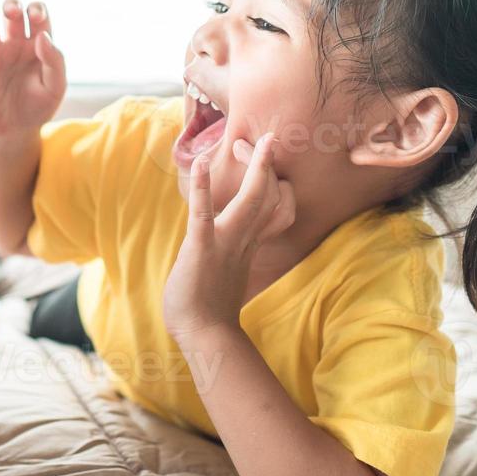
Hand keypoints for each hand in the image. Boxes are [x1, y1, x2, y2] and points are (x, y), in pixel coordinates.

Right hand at [0, 0, 65, 135]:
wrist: (17, 131)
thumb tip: (43, 36)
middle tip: (11, 11)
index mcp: (36, 44)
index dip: (36, 11)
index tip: (35, 18)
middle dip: (11, 6)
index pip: (37, 17)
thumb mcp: (56, 87)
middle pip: (10, 15)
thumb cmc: (39, 106)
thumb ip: (55, 61)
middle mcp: (14, 45)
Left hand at [163, 134, 295, 342]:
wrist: (205, 335)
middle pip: (268, 197)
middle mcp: (243, 240)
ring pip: (248, 202)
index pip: (274, 207)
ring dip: (253, 170)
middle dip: (266, 167)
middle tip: (268, 140)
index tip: (269, 161)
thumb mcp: (229, 273)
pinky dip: (205, 187)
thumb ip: (235, 253)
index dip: (274, 183)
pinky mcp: (202, 248)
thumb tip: (237, 246)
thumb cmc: (212, 307)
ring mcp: (225, 243)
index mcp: (249, 244)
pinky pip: (205, 213)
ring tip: (255, 142)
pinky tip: (203, 163)